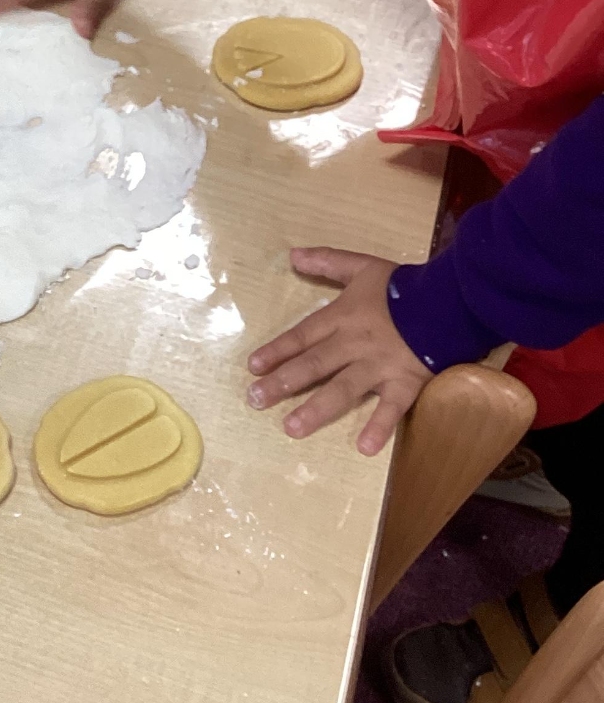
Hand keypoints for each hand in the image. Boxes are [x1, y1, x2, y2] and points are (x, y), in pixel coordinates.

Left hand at [247, 248, 431, 454]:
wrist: (449, 298)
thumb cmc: (403, 285)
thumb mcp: (362, 266)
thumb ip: (328, 262)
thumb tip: (292, 255)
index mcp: (343, 317)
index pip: (302, 336)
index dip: (277, 351)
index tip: (253, 367)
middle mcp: (354, 344)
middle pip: (313, 365)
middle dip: (283, 383)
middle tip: (256, 401)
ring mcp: (379, 366)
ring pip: (343, 389)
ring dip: (316, 409)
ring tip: (292, 428)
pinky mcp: (406, 382)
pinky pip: (391, 408)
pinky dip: (380, 426)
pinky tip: (364, 447)